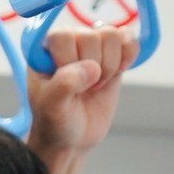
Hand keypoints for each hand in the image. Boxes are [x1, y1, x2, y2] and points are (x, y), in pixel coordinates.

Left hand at [25, 26, 138, 173]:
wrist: (74, 138)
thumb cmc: (55, 121)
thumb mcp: (52, 107)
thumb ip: (64, 84)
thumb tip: (91, 68)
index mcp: (44, 50)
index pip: (63, 37)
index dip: (70, 61)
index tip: (67, 85)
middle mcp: (69, 41)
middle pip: (92, 36)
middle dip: (93, 69)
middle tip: (83, 90)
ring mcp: (93, 45)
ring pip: (112, 35)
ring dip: (110, 66)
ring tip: (96, 84)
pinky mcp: (114, 53)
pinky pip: (129, 38)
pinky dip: (129, 55)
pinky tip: (118, 72)